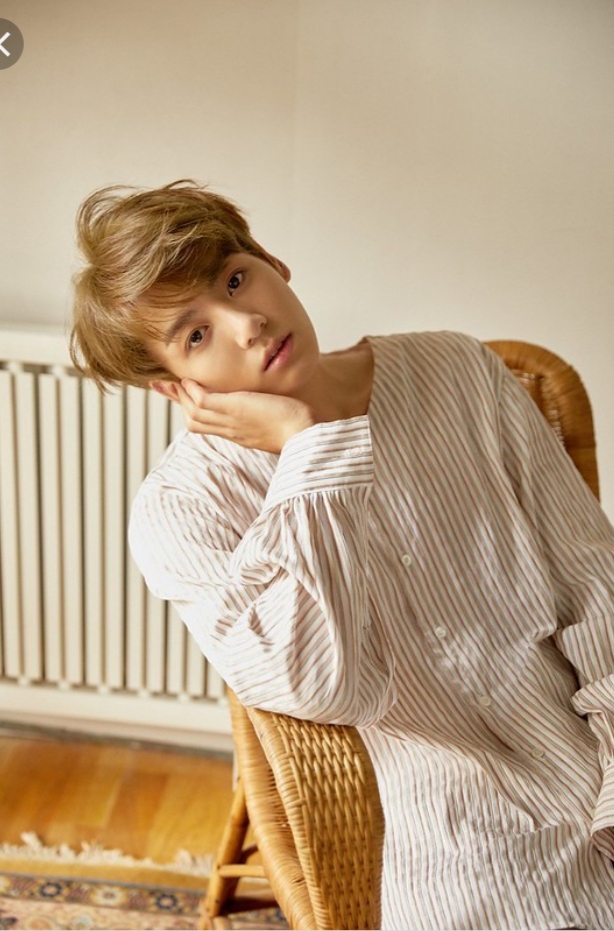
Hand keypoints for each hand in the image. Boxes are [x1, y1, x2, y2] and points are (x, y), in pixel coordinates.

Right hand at [177, 379, 317, 452]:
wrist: (307, 434)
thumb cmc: (300, 427)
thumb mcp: (277, 419)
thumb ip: (265, 413)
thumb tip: (267, 404)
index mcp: (239, 433)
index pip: (208, 422)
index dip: (190, 409)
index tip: (177, 395)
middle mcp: (231, 431)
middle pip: (194, 419)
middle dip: (175, 402)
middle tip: (159, 385)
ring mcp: (231, 422)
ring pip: (195, 411)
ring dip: (179, 395)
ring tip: (169, 381)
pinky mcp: (235, 411)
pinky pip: (204, 402)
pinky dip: (193, 392)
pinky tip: (189, 380)